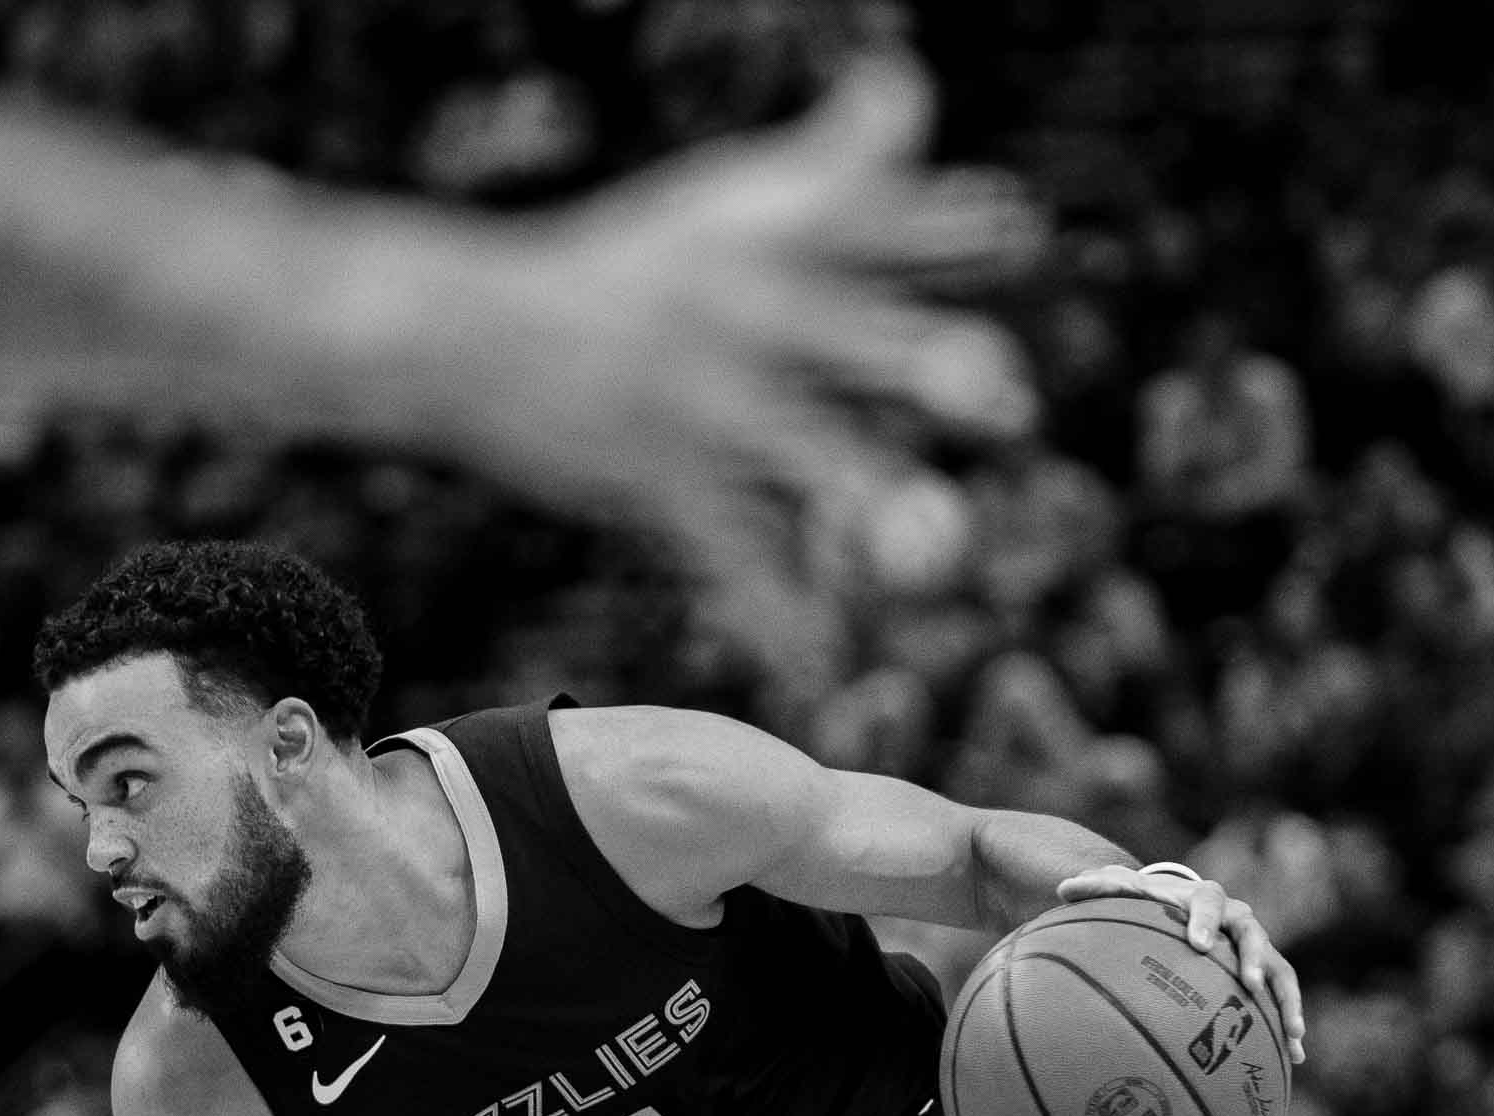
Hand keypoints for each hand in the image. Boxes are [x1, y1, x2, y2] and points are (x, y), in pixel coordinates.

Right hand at [419, 52, 1041, 670]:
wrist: (468, 328)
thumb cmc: (623, 265)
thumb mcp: (723, 203)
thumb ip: (831, 156)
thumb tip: (911, 80)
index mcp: (760, 233)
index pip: (870, 221)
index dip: (951, 229)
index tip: (1024, 231)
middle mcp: (733, 306)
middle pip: (847, 333)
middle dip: (928, 365)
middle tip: (1003, 398)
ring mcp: (692, 395)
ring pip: (798, 451)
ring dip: (866, 494)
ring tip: (934, 540)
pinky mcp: (652, 474)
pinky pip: (730, 551)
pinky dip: (773, 610)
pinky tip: (816, 657)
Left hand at [1057, 863, 1306, 1064]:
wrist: (1183, 905)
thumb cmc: (1151, 902)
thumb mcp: (1125, 892)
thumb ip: (1098, 890)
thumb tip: (1062, 889)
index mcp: (1203, 898)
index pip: (1208, 901)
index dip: (1206, 920)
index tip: (1198, 943)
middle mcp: (1238, 920)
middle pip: (1255, 933)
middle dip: (1257, 958)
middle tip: (1251, 983)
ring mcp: (1256, 948)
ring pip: (1281, 970)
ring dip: (1287, 998)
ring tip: (1293, 1031)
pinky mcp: (1265, 974)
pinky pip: (1283, 999)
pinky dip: (1290, 1025)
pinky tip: (1294, 1059)